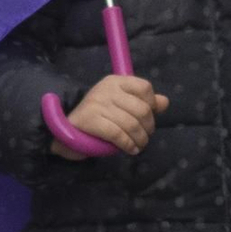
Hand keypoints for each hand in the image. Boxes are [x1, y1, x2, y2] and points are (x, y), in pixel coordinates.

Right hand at [51, 73, 167, 159]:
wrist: (65, 129)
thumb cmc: (97, 117)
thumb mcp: (120, 105)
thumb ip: (143, 103)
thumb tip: (165, 102)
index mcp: (115, 81)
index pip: (144, 87)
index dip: (152, 105)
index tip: (148, 118)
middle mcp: (106, 89)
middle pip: (141, 108)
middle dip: (148, 127)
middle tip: (145, 136)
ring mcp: (97, 103)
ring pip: (131, 124)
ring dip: (140, 139)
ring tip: (139, 145)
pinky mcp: (90, 120)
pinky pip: (118, 134)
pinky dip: (128, 145)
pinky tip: (130, 149)